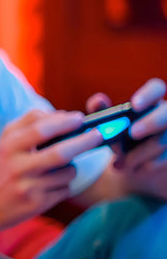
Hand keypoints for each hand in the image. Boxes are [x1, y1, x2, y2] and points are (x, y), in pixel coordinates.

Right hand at [0, 108, 101, 230]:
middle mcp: (17, 166)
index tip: (80, 118)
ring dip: (71, 168)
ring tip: (58, 169)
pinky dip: (65, 184)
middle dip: (84, 141)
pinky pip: (66, 189)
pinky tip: (50, 186)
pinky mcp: (38, 203)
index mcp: (9, 145)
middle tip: (98, 134)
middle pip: (60, 152)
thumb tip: (64, 115)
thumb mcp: (7, 141)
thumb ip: (31, 123)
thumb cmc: (4, 166)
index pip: (41, 128)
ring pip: (68, 172)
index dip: (64, 121)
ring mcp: (28, 186)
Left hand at [105, 79, 166, 198]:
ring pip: (164, 140)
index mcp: (151, 103)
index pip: (156, 88)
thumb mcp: (110, 128)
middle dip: (151, 122)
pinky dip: (148, 165)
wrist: (135, 167)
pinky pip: (166, 158)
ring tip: (123, 163)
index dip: (148, 94)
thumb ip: (102, 112)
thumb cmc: (122, 140)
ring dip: (141, 152)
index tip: (134, 105)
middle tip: (132, 132)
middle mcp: (166, 116)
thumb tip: (98, 101)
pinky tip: (135, 170)